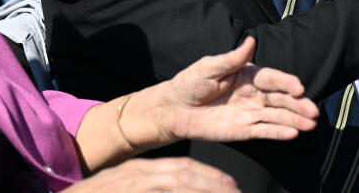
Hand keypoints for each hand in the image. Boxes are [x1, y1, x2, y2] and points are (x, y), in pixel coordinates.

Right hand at [63, 157, 238, 192]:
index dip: (209, 176)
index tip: (231, 185)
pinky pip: (156, 191)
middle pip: (182, 173)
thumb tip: (185, 186)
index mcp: (140, 170)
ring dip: (200, 188)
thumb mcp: (128, 187)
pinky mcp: (123, 191)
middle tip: (235, 191)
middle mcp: (135, 174)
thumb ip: (155, 186)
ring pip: (172, 182)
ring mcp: (127, 184)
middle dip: (212, 183)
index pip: (182, 168)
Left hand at [158, 37, 317, 143]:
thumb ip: (232, 58)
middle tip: (313, 111)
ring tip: (311, 125)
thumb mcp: (209, 66)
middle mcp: (255, 94)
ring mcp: (250, 113)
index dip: (287, 83)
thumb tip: (250, 40)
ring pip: (277, 116)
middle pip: (281, 99)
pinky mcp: (243, 130)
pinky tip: (293, 134)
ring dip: (295, 120)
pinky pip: (264, 131)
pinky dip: (279, 133)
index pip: (273, 79)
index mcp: (249, 75)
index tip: (299, 87)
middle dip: (299, 105)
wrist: (174, 109)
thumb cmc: (191, 83)